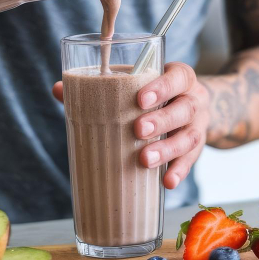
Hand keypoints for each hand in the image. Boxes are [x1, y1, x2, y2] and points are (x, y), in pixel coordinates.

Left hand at [52, 62, 208, 190]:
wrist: (192, 105)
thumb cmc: (155, 93)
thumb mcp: (137, 83)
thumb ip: (102, 86)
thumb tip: (60, 89)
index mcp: (179, 77)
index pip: (177, 77)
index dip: (162, 88)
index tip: (140, 100)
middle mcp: (194, 99)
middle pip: (184, 109)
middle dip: (161, 121)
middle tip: (137, 131)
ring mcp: (199, 125)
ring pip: (189, 138)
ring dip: (167, 150)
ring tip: (145, 160)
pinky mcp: (198, 148)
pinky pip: (192, 161)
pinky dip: (179, 171)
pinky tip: (166, 182)